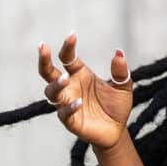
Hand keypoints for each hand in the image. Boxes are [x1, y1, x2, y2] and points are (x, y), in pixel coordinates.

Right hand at [38, 32, 132, 149]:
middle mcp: (70, 87)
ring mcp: (67, 104)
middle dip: (44, 60)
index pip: (67, 58)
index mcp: (80, 75)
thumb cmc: (116, 106)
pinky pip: (64, 114)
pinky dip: (69, 107)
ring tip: (66, 78)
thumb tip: (119, 51)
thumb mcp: (123, 87)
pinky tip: (78, 102)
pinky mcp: (71, 121)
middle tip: (43, 47)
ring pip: (52, 93)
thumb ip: (120, 71)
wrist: (118, 131)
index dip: (67, 46)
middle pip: (48, 72)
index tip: (72, 35)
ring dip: (56, 84)